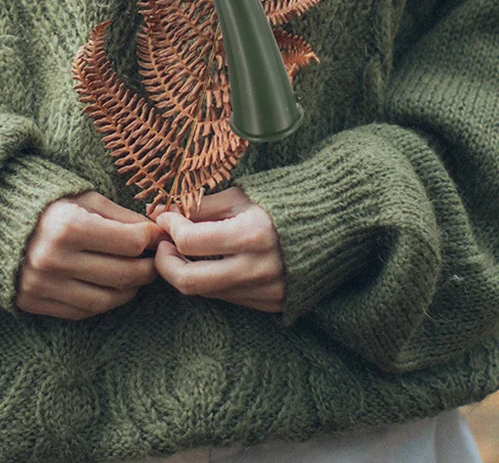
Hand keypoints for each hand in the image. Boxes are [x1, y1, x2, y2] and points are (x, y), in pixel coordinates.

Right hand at [16, 190, 167, 319]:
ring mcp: (42, 284)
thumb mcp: (84, 197)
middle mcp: (54, 259)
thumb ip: (120, 216)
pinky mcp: (33, 301)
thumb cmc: (48, 203)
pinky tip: (112, 288)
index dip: (151, 240)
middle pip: (124, 274)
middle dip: (148, 268)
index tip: (158, 237)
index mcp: (68, 226)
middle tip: (155, 260)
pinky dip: (104, 302)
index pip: (130, 243)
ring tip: (137, 275)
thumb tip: (155, 233)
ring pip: (107, 300)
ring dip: (131, 290)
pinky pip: (83, 311)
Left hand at [146, 186, 285, 312]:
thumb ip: (201, 207)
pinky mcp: (272, 304)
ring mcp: (266, 292)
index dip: (169, 227)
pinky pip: (228, 297)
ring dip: (187, 270)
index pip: (190, 242)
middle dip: (165, 263)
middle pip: (189, 281)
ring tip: (186, 249)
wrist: (336, 222)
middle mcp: (258, 270)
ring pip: (206, 292)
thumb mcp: (242, 195)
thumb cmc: (285, 199)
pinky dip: (212, 280)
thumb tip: (162, 211)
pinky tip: (213, 261)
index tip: (165, 216)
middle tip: (164, 244)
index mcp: (252, 235)